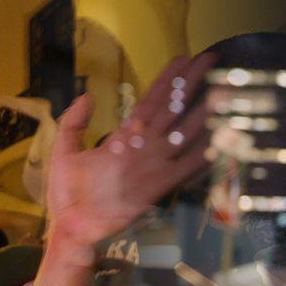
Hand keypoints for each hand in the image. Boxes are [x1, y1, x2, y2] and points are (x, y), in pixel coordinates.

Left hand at [45, 53, 215, 253]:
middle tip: (210, 60)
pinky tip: (218, 138)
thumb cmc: (66, 193)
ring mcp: (152, 166)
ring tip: (220, 90)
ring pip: (182, 132)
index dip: (167, 80)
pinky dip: (201, 155)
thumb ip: (74, 122)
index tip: (183, 58)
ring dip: (202, 112)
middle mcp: (143, 147)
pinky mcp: (156, 188)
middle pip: (172, 109)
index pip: (150, 101)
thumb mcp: (64, 151)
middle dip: (191, 85)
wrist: (70, 227)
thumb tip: (87, 95)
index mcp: (124, 137)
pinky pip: (184, 168)